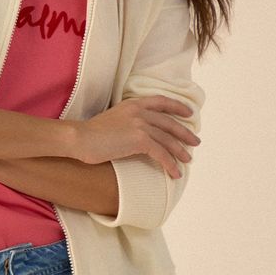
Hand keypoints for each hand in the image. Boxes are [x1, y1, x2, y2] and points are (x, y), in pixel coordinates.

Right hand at [73, 96, 199, 178]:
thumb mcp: (113, 119)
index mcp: (133, 104)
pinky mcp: (139, 140)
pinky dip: (170, 164)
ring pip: (168, 139)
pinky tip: (174, 172)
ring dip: (180, 151)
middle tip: (195, 142)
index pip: (161, 101)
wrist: (80, 138)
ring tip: (187, 160)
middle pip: (170, 122)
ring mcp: (140, 124)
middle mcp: (139, 111)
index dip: (177, 107)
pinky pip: (161, 153)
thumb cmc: (91, 133)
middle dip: (185, 133)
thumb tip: (140, 132)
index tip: (189, 113)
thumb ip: (128, 120)